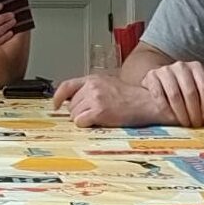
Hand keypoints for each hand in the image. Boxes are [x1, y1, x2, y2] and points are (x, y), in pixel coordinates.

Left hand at [52, 75, 173, 127]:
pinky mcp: (99, 111)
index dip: (58, 97)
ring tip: (100, 117)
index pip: (67, 86)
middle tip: (94, 114)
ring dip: (84, 119)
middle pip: (71, 105)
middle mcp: (92, 87)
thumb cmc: (131, 97)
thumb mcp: (109, 84)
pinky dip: (87, 125)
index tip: (56, 105)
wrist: (147, 102)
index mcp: (93, 79)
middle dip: (79, 112)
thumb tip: (75, 100)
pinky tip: (99, 122)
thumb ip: (91, 89)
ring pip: (75, 115)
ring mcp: (95, 98)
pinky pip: (81, 122)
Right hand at [140, 61, 203, 128]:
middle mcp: (180, 66)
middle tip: (196, 124)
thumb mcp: (203, 80)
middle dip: (194, 111)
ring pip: (174, 95)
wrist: (163, 80)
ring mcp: (165, 70)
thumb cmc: (188, 83)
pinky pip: (159, 95)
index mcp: (196, 66)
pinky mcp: (151, 77)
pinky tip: (171, 118)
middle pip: (190, 92)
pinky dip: (166, 109)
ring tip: (185, 123)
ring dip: (181, 113)